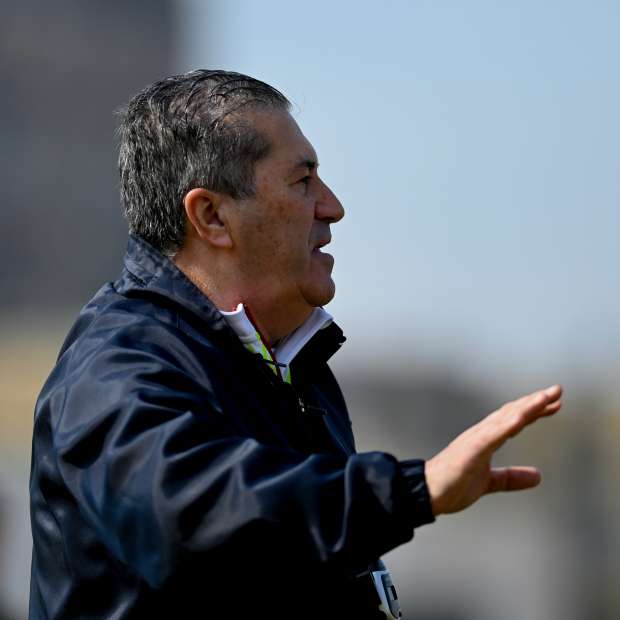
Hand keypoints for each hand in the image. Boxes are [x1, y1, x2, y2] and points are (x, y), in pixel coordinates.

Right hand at [425, 384, 561, 515]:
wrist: (426, 492)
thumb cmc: (451, 484)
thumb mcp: (488, 482)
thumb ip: (510, 477)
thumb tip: (538, 476)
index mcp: (485, 440)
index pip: (513, 420)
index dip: (533, 410)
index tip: (553, 405)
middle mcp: (481, 434)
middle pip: (512, 412)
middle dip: (535, 401)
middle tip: (557, 391)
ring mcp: (476, 439)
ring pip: (505, 418)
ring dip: (527, 406)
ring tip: (546, 397)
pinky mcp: (471, 449)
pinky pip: (494, 434)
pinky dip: (509, 423)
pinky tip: (524, 416)